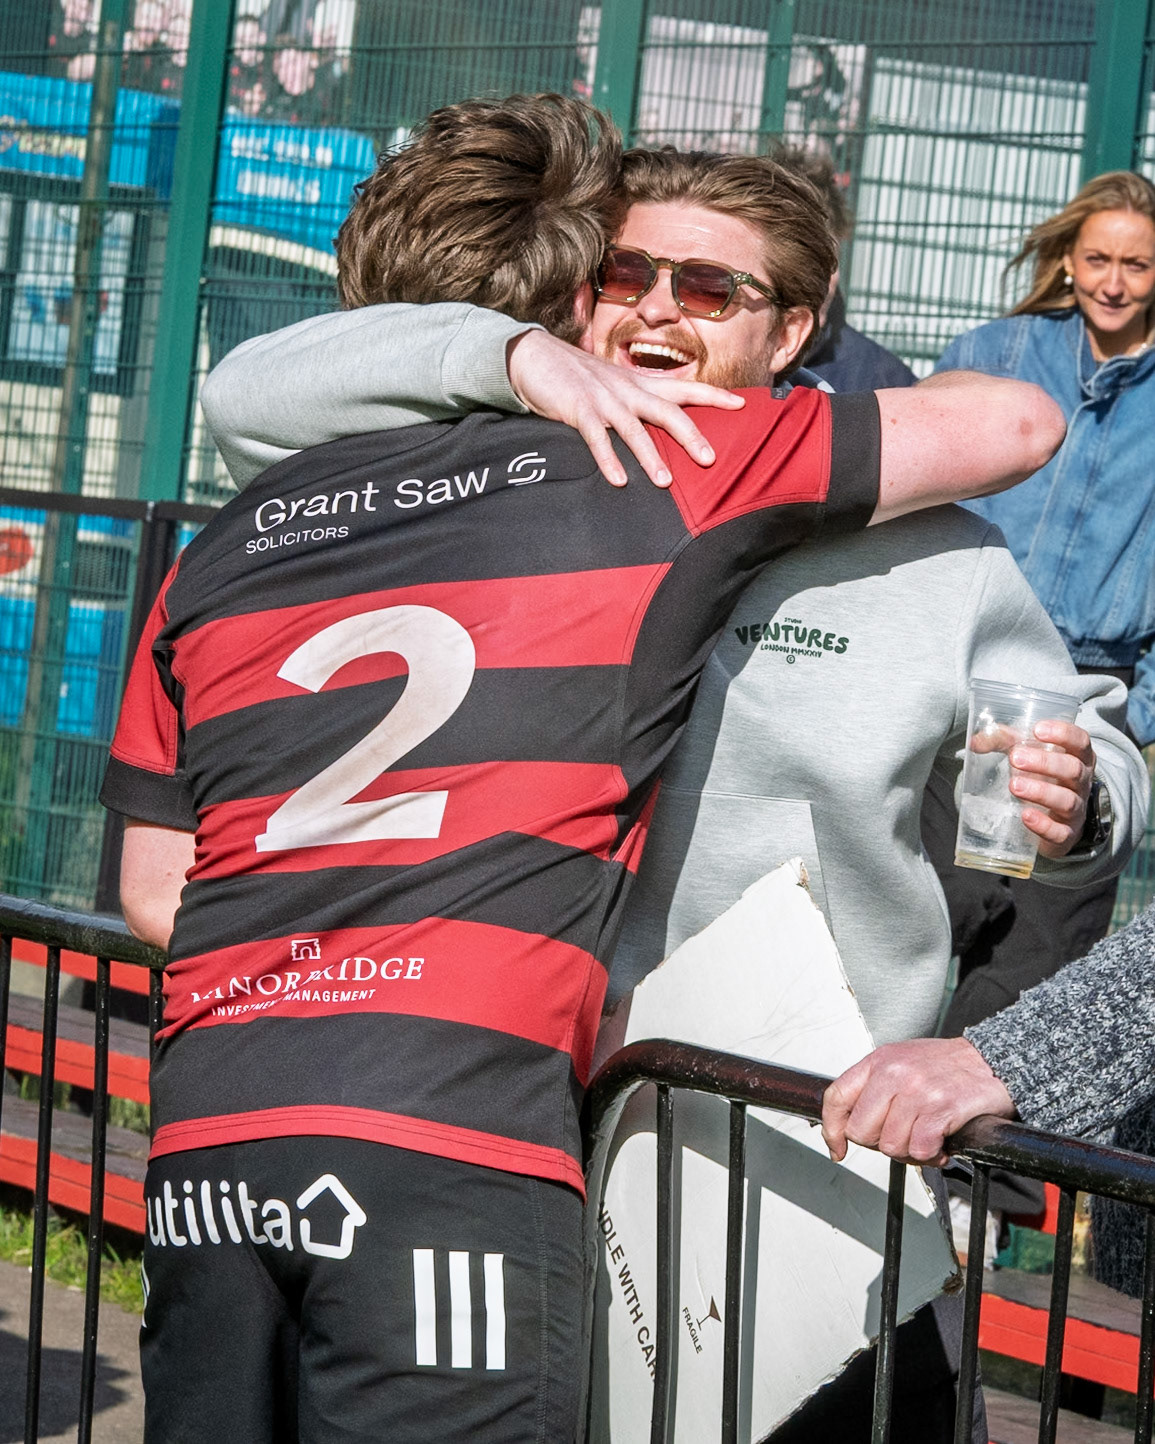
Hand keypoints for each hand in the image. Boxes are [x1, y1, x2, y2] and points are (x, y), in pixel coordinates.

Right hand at [506, 330, 744, 487]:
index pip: (685, 388)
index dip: (715, 395)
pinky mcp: (579, 410)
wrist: (535, 356)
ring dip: (650, 456)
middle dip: (691, 435)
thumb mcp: (615, 386)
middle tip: (710, 459)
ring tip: (665, 481)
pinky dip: (608, 459)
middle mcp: (628, 390)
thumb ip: (638, 403)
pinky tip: (619, 480)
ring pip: (634, 429)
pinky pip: (596, 438)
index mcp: (640, 385)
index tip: (743, 403)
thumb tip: (662, 428)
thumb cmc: (578, 377)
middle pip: (667, 412)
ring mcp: (604, 400)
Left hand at [821, 1037, 1015, 1166]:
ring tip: (925, 1139)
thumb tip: (849, 1124)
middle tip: (902, 1138)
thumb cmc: (947, 1067)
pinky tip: (941, 1145)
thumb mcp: (901, 1063)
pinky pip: (920, 1149)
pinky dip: (931, 1156)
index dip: (832, 1129)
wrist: (993, 1060)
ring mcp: (916, 1090)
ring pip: (890, 1145)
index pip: (837, 1097)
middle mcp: (893, 1073)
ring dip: (910, 1152)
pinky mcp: (941, 1108)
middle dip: (880, 1143)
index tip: (838, 1148)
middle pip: (861, 1130)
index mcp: (878, 1061)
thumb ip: (875, 1089)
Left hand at [1007, 718, 1093, 857]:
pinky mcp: (1066, 835)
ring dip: (1041, 792)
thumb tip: (974, 742)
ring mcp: (1077, 810)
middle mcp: (1081, 784)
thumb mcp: (1027, 755)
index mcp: (1078, 758)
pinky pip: (1060, 832)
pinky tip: (1026, 816)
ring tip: (1014, 785)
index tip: (1037, 730)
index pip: (1081, 742)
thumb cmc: (1041, 778)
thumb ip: (1003, 742)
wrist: (1053, 822)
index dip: (1064, 734)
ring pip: (1067, 801)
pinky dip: (1044, 825)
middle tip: (1015, 758)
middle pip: (1073, 770)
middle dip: (1045, 763)